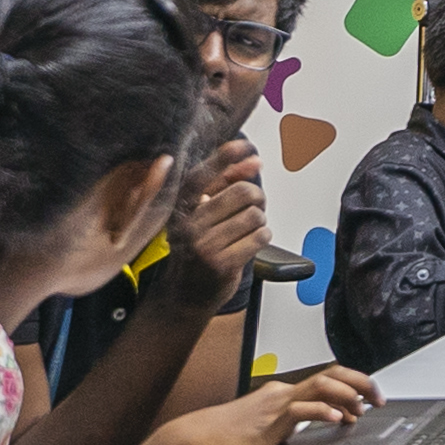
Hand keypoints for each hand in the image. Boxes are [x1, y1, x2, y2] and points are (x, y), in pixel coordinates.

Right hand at [137, 367, 380, 444]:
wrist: (195, 438)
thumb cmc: (225, 436)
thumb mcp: (267, 427)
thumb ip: (292, 423)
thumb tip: (320, 424)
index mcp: (283, 393)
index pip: (327, 379)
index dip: (353, 385)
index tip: (369, 398)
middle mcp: (283, 392)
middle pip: (331, 375)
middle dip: (360, 384)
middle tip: (378, 399)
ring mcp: (276, 404)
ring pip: (321, 386)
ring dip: (348, 394)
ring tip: (364, 406)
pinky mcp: (269, 420)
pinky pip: (301, 411)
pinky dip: (322, 411)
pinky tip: (336, 419)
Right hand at [156, 139, 268, 311]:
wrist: (184, 296)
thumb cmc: (197, 251)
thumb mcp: (200, 217)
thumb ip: (223, 186)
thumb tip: (253, 162)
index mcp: (181, 209)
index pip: (202, 176)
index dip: (225, 158)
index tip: (246, 147)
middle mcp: (188, 225)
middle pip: (242, 193)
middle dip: (257, 198)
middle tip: (256, 206)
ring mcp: (203, 245)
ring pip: (255, 216)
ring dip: (259, 222)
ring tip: (247, 231)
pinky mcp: (220, 264)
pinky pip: (259, 237)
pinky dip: (263, 237)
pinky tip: (251, 243)